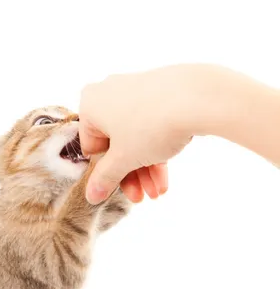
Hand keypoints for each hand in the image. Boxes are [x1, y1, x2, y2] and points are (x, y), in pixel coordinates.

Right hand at [79, 65, 196, 203]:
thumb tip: (91, 196)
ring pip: (135, 139)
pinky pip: (150, 126)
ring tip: (157, 192)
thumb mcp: (123, 160)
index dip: (106, 172)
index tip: (119, 188)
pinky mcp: (159, 92)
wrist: (199, 97)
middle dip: (130, 175)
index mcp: (90, 105)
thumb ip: (104, 179)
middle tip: (141, 197)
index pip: (92, 148)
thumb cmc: (150, 126)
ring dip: (144, 170)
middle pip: (115, 145)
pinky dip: (156, 151)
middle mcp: (109, 93)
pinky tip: (164, 178)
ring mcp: (135, 90)